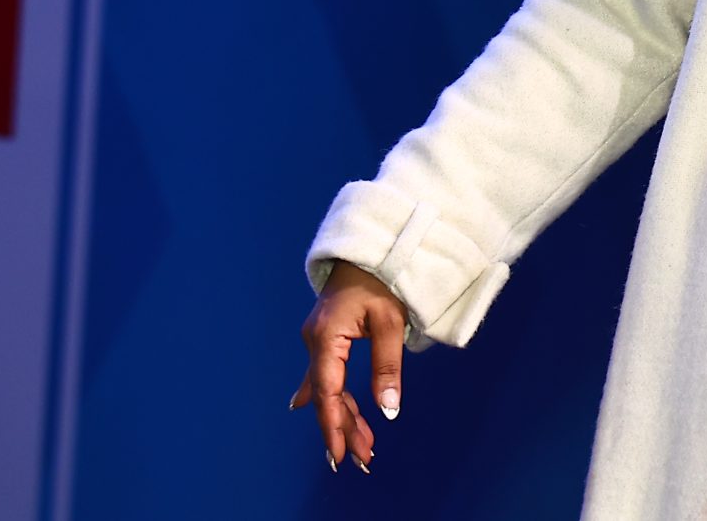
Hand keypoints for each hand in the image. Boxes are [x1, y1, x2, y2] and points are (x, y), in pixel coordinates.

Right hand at [292, 259, 407, 472]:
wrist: (370, 247)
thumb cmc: (383, 278)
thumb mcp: (390, 322)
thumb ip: (387, 366)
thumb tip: (388, 409)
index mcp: (326, 336)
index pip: (327, 391)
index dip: (333, 425)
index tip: (341, 454)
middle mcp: (315, 341)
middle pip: (327, 395)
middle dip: (344, 428)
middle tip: (362, 460)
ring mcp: (318, 340)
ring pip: (328, 388)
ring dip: (344, 416)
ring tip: (364, 447)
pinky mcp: (327, 338)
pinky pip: (329, 376)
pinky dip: (340, 398)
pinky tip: (337, 418)